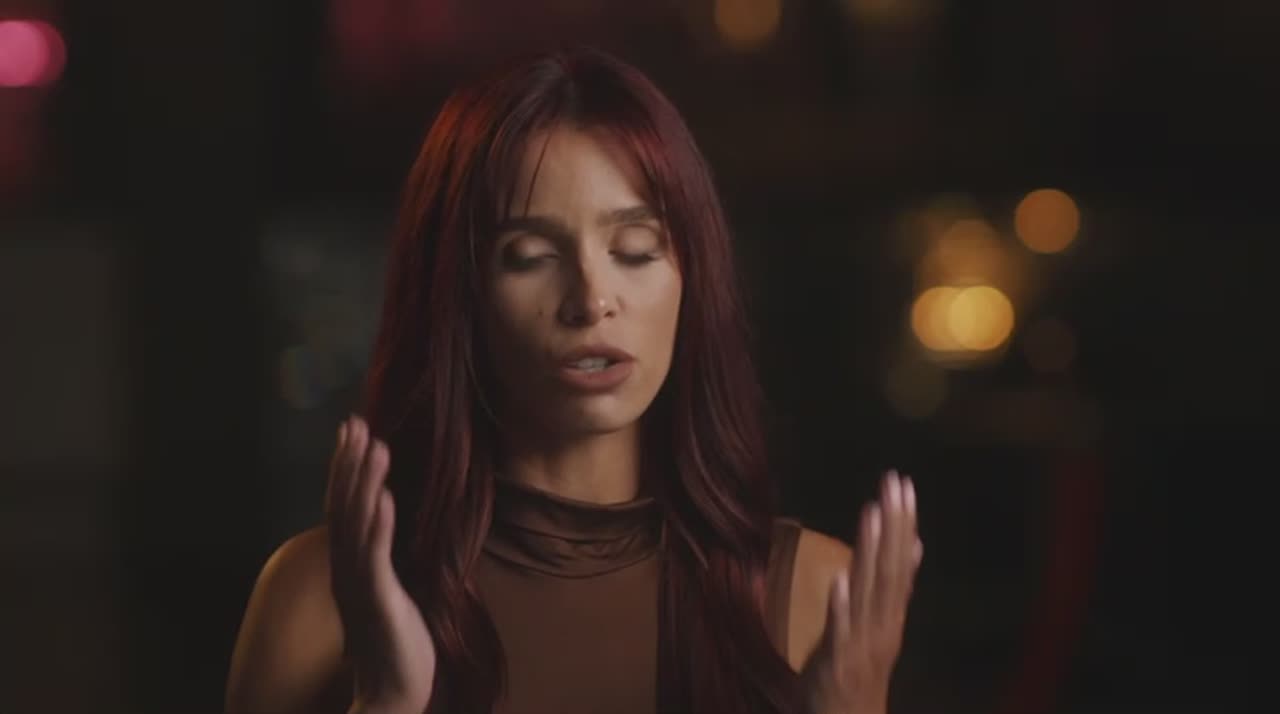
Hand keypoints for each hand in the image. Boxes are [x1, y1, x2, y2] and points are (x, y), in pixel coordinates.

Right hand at [326, 415, 435, 713]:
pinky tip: (384, 496)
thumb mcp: (386, 591)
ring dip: (365, 482)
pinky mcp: (378, 599)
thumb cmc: (396, 642)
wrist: (392, 692)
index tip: (351, 430)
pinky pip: (375, 556)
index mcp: (349, 565)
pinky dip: (378, 524)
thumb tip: (386, 524)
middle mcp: (346, 570)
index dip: (344, 467)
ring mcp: (359, 584)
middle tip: (355, 422)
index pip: (342, 506)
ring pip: (357, 524)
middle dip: (349, 463)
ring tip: (376, 446)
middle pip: (343, 506)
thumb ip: (381, 558)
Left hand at [801, 471, 922, 713]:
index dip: (903, 522)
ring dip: (870, 552)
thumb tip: (913, 543)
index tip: (903, 483)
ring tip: (871, 513)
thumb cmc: (861, 668)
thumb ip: (896, 585)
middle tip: (893, 482)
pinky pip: (841, 630)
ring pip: (869, 591)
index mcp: (891, 612)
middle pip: (889, 568)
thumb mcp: (881, 622)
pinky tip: (840, 578)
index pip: (900, 559)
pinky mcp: (839, 661)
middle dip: (892, 524)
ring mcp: (863, 641)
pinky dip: (843, 605)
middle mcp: (883, 622)